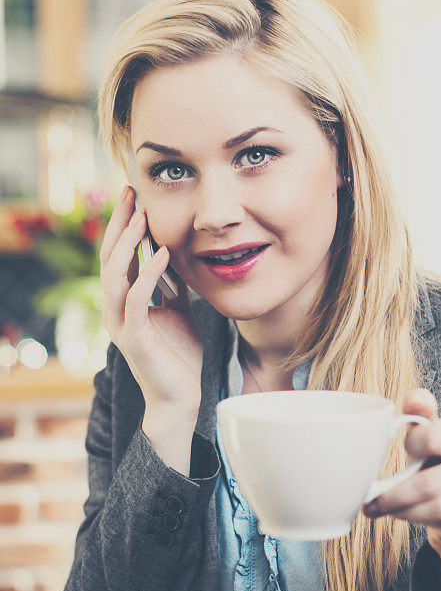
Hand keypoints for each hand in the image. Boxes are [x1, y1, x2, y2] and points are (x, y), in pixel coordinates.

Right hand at [99, 185, 202, 418]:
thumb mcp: (180, 312)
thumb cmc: (180, 356)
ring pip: (113, 275)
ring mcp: (121, 325)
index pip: (118, 256)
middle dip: (120, 224)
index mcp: (124, 302)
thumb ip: (172, 287)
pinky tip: (161, 254)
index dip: (125, 226)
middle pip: (109, 258)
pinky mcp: (135, 339)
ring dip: (127, 244)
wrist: (182, 398)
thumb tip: (176, 257)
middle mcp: (116, 311)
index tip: (136, 196)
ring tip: (143, 217)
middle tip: (131, 192)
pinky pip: (135, 300)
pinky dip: (147, 275)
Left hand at [362, 389, 440, 566]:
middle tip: (372, 499)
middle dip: (396, 493)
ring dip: (404, 511)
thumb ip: (424, 416)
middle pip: (432, 482)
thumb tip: (415, 398)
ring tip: (384, 509)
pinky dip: (422, 525)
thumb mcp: (436, 438)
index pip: (435, 437)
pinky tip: (409, 518)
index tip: (400, 452)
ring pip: (439, 509)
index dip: (410, 446)